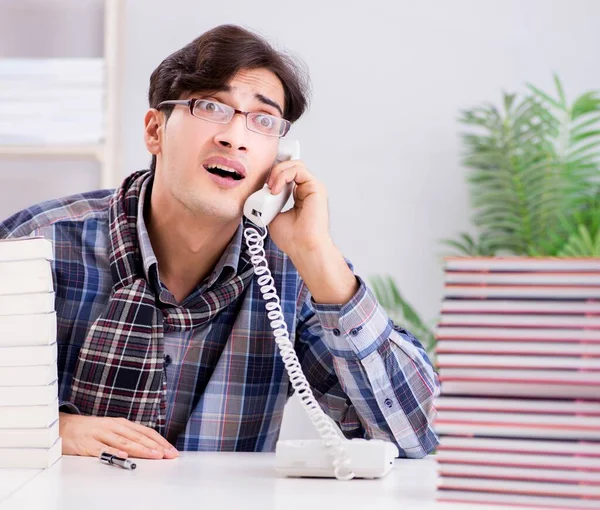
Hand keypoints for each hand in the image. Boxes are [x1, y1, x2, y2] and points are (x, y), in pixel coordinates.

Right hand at [59, 412, 178, 459]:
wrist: (63, 426)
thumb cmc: (90, 430)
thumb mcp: (111, 430)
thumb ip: (127, 438)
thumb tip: (147, 448)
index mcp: (121, 423)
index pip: (145, 432)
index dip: (160, 441)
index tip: (171, 450)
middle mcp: (113, 427)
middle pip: (138, 437)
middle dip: (155, 446)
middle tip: (168, 455)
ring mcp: (101, 434)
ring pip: (124, 442)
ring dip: (141, 449)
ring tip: (154, 455)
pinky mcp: (88, 444)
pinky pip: (102, 449)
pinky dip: (114, 452)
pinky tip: (124, 455)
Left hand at [266, 158, 329, 256]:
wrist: (302, 247)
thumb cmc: (292, 238)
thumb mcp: (273, 215)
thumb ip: (271, 201)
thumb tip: (262, 192)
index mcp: (298, 197)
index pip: (287, 175)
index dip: (274, 175)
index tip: (263, 185)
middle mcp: (307, 191)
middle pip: (291, 166)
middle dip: (275, 170)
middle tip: (266, 184)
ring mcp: (312, 188)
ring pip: (295, 164)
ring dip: (278, 172)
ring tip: (271, 188)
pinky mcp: (316, 187)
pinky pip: (298, 169)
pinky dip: (283, 175)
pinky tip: (276, 189)